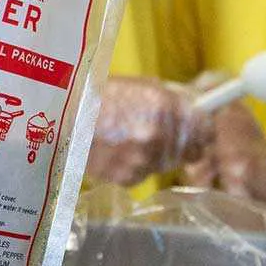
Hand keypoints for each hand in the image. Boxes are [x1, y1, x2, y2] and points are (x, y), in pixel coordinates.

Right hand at [90, 77, 265, 202]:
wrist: (58, 122)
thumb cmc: (96, 98)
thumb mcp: (139, 87)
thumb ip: (171, 98)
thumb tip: (201, 105)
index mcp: (163, 105)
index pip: (206, 125)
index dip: (206, 127)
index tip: (205, 127)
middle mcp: (158, 134)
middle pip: (193, 148)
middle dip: (182, 141)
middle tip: (160, 131)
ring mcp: (144, 159)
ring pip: (168, 162)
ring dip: (157, 153)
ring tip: (129, 138)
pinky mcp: (129, 178)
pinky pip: (145, 173)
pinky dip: (136, 165)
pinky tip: (117, 151)